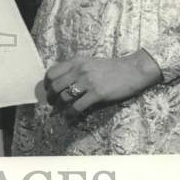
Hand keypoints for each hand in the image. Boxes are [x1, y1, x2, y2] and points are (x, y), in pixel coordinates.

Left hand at [43, 51, 162, 115]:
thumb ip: (76, 69)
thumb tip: (62, 81)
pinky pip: (77, 106)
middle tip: (52, 104)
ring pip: (64, 97)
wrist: (132, 70)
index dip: (46, 84)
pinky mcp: (97, 93)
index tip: (47, 91)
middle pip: (55, 86)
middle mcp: (79, 70)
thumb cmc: (112, 67)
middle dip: (51, 97)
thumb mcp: (90, 62)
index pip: (52, 72)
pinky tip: (70, 117)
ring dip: (59, 107)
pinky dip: (70, 114)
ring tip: (60, 112)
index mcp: (76, 61)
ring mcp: (88, 82)